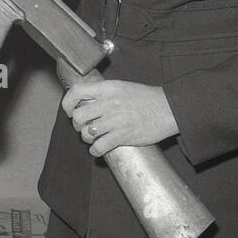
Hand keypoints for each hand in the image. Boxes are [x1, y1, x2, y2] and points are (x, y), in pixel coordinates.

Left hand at [61, 77, 178, 155]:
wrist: (170, 108)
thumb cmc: (147, 99)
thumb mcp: (123, 87)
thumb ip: (104, 93)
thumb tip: (85, 102)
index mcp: (108, 88)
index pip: (76, 92)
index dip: (67, 104)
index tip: (70, 111)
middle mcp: (109, 103)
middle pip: (77, 116)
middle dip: (78, 125)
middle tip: (86, 126)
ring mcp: (115, 120)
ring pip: (86, 133)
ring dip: (87, 138)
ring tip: (95, 137)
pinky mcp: (123, 136)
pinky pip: (98, 147)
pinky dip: (95, 151)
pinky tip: (99, 148)